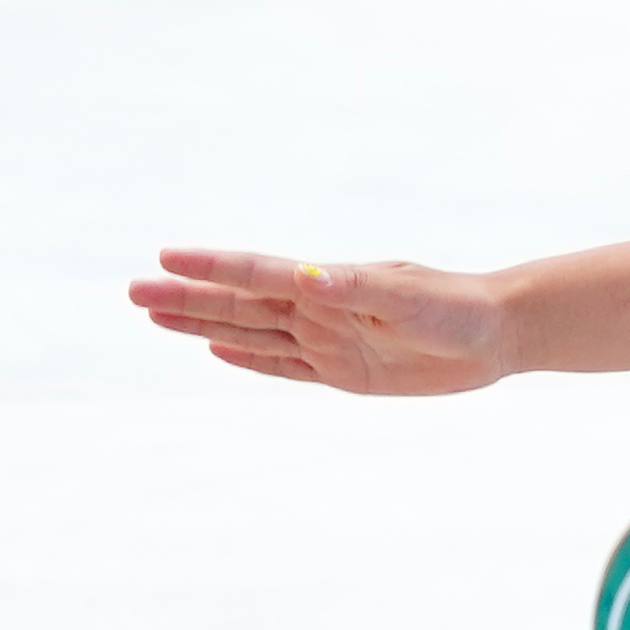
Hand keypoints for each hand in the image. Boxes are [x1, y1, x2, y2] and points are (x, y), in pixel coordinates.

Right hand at [127, 248, 514, 395]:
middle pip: (240, 304)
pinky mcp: (343, 372)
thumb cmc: (457, 307)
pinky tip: (214, 352)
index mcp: (329, 284)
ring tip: (156, 315)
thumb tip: (308, 276)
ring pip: (251, 333)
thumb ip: (357, 288)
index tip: (166, 257)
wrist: (496, 334)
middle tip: (134, 291)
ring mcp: (328, 340)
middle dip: (187, 299)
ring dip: (203, 326)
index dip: (213, 268)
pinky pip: (284, 366)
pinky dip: (248, 360)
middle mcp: (319, 309)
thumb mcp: (408, 297)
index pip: (259, 274)